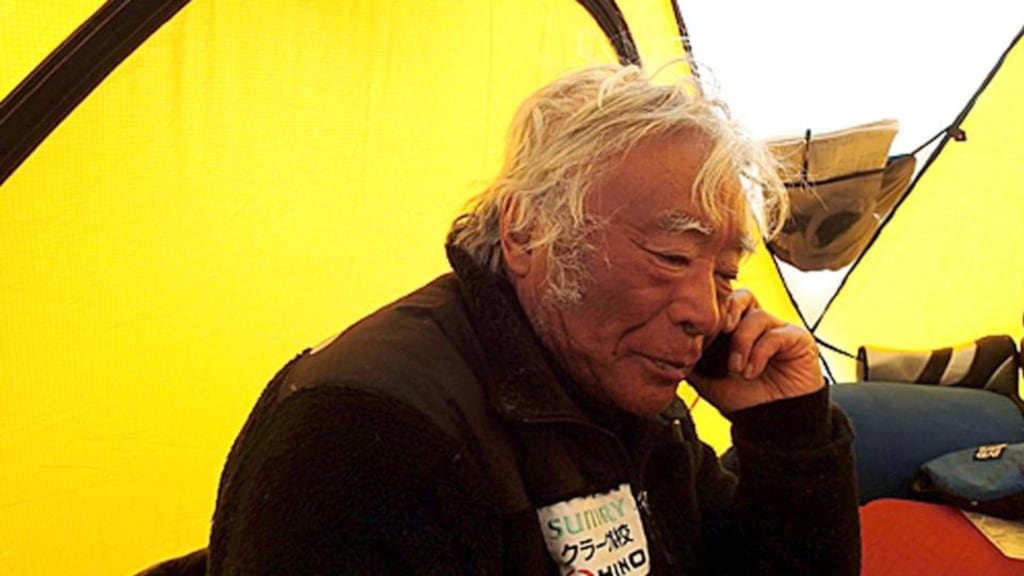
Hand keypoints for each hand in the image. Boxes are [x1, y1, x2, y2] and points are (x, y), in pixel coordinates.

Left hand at [688, 289, 822, 413]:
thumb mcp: (706, 376)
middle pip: (742, 296)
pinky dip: (759, 354)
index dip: (711, 312)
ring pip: (757, 316)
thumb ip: (692, 356)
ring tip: (736, 368)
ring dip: (741, 343)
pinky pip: (776, 335)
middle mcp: (758, 324)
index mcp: (737, 327)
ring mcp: (778, 329)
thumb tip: (668, 344)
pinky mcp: (798, 340)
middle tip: (720, 331)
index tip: (699, 330)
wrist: (769, 421)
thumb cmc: (742, 397)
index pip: (724, 302)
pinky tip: (751, 372)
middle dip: (727, 312)